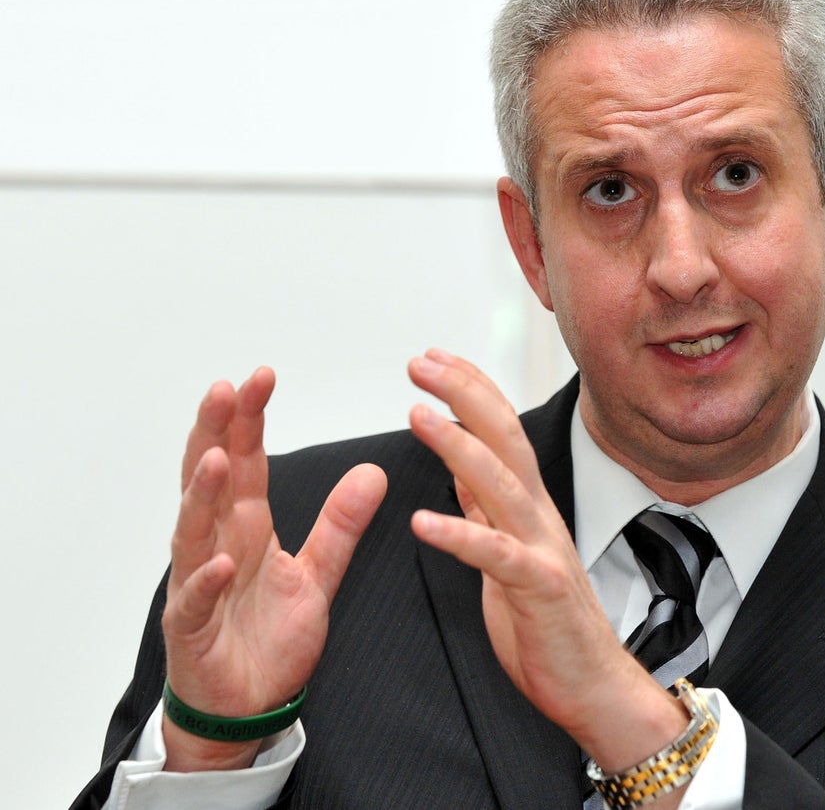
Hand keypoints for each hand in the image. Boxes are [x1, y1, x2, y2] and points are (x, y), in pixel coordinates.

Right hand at [161, 367, 386, 770]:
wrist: (247, 706)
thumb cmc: (269, 639)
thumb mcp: (319, 574)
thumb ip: (342, 524)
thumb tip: (372, 472)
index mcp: (248, 527)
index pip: (246, 462)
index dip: (249, 420)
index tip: (260, 377)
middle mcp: (217, 545)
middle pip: (210, 480)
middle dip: (215, 433)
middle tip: (224, 390)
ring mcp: (197, 584)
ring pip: (193, 531)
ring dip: (202, 495)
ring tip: (216, 459)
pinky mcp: (192, 628)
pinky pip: (195, 601)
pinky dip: (204, 580)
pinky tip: (218, 559)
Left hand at [407, 350, 687, 781]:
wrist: (596, 683)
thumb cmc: (551, 625)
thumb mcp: (507, 553)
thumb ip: (485, 508)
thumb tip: (458, 464)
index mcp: (528, 507)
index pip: (501, 430)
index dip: (470, 389)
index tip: (434, 357)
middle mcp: (539, 516)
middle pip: (504, 438)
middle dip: (463, 394)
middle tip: (421, 362)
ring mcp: (543, 549)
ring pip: (502, 483)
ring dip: (458, 445)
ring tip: (418, 415)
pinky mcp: (540, 589)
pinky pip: (496, 557)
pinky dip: (460, 536)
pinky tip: (421, 523)